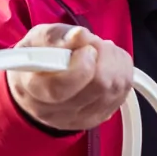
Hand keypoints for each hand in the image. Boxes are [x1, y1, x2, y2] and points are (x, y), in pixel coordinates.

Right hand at [7, 23, 133, 131]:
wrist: (37, 87)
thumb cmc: (36, 60)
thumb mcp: (36, 39)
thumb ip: (56, 36)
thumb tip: (80, 36)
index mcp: (33, 90)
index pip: (60, 88)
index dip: (81, 65)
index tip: (86, 48)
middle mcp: (56, 112)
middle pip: (98, 87)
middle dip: (104, 56)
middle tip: (93, 44)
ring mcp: (80, 119)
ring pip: (115, 88)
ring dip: (114, 61)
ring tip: (99, 52)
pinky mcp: (99, 118)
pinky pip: (123, 92)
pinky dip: (121, 71)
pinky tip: (106, 64)